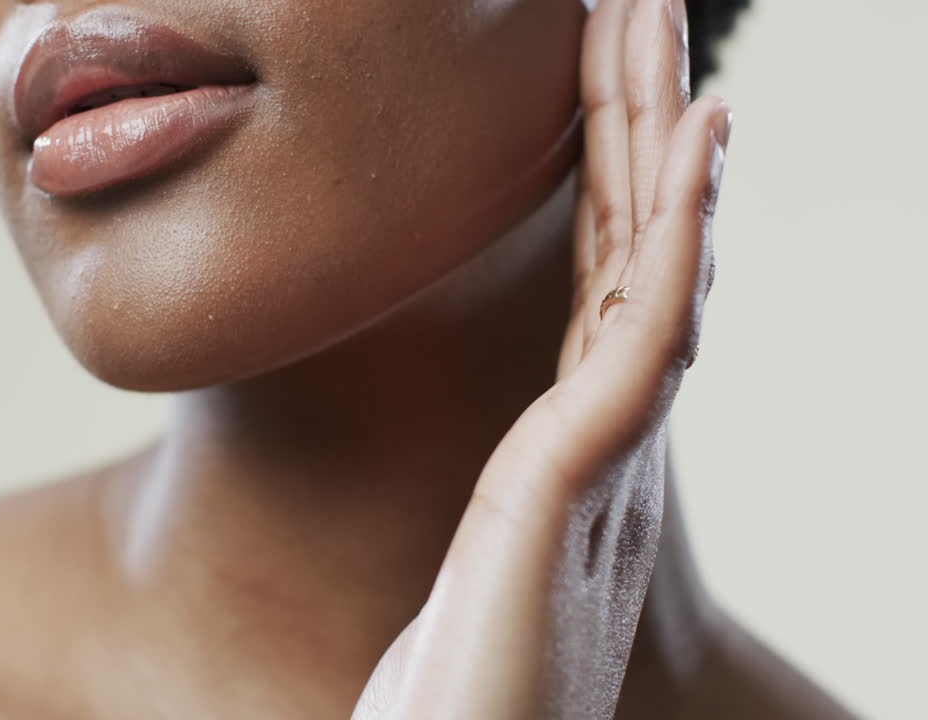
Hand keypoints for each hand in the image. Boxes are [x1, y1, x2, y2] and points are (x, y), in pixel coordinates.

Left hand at [351, 0, 731, 716]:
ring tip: (658, 18)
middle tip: (637, 2)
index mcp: (567, 429)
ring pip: (645, 249)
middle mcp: (600, 420)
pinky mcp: (584, 463)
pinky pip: (647, 313)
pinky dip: (680, 219)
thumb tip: (466, 495)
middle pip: (625, 236)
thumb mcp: (465, 565)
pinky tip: (695, 130)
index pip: (593, 269)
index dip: (607, 164)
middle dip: (634, 112)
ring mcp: (603, 438)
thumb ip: (483, 512)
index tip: (600, 67)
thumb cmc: (456, 689)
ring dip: (656, 128)